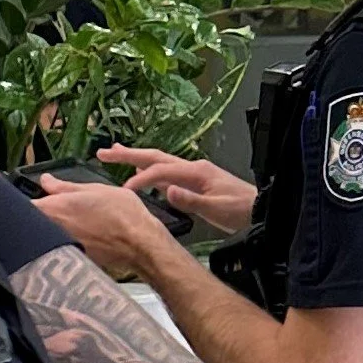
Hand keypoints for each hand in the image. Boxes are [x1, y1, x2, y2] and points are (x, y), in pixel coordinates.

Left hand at [32, 175, 167, 281]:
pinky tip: (78, 237)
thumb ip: (64, 187)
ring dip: (47, 229)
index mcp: (54, 208)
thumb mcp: (94, 189)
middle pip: (30, 223)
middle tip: (49, 209)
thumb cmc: (122, 214)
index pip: (22, 206)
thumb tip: (45, 180)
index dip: (18, 204)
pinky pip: (56, 248)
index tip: (23, 200)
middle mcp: (51, 229)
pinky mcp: (69, 258)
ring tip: (70, 222)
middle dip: (34, 216)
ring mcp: (59, 246)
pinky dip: (61, 241)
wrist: (140, 244)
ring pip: (43, 236)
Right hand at [95, 144, 255, 234]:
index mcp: (196, 172)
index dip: (140, 179)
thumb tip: (167, 191)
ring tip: (114, 154)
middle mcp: (192, 168)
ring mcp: (192, 173)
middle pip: (154, 157)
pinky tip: (139, 173)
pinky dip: (148, 170)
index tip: (124, 191)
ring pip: (158, 162)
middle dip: (128, 154)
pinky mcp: (192, 182)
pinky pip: (165, 173)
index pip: (160, 172)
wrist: (259, 209)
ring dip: (135, 158)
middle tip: (103, 152)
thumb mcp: (216, 208)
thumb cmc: (240, 210)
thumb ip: (191, 200)